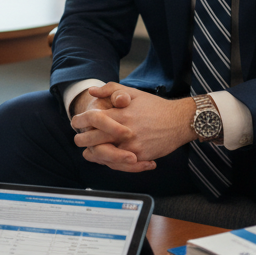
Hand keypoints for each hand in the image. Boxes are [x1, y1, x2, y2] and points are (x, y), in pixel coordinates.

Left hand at [70, 83, 193, 171]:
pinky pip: (120, 165)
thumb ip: (110, 89)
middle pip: (92, 140)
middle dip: (82, 139)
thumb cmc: (155, 106)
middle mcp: (123, 131)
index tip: (76, 122)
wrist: (179, 121)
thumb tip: (91, 91)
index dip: (79, 121)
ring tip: (91, 151)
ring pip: (103, 155)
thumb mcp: (133, 92)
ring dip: (94, 154)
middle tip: (79, 139)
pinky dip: (112, 163)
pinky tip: (108, 158)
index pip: (91, 119)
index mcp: (120, 114)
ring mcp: (131, 146)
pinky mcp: (140, 157)